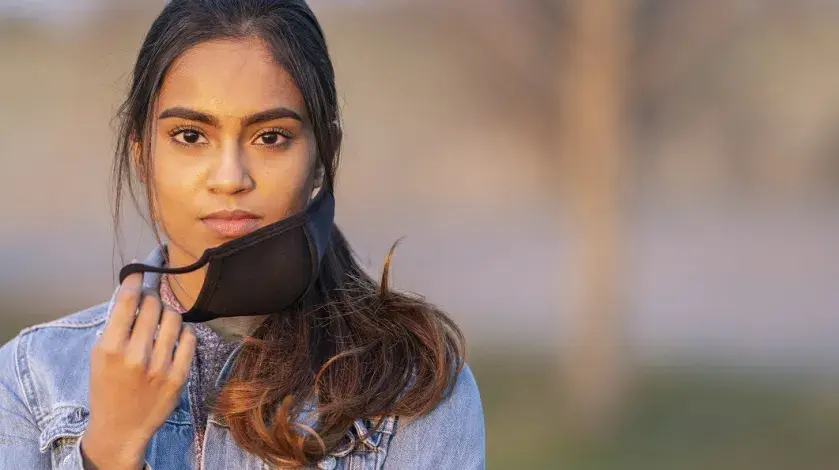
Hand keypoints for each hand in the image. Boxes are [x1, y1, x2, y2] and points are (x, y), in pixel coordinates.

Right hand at [80, 269, 195, 468]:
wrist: (121, 428)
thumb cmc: (107, 387)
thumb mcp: (100, 356)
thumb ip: (116, 325)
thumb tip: (134, 290)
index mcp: (110, 348)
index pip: (128, 300)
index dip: (136, 279)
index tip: (140, 271)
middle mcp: (136, 356)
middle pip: (154, 305)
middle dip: (153, 297)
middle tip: (151, 299)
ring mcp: (160, 366)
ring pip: (175, 318)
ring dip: (169, 312)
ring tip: (162, 319)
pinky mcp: (179, 376)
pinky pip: (190, 338)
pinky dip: (184, 331)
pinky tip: (176, 336)